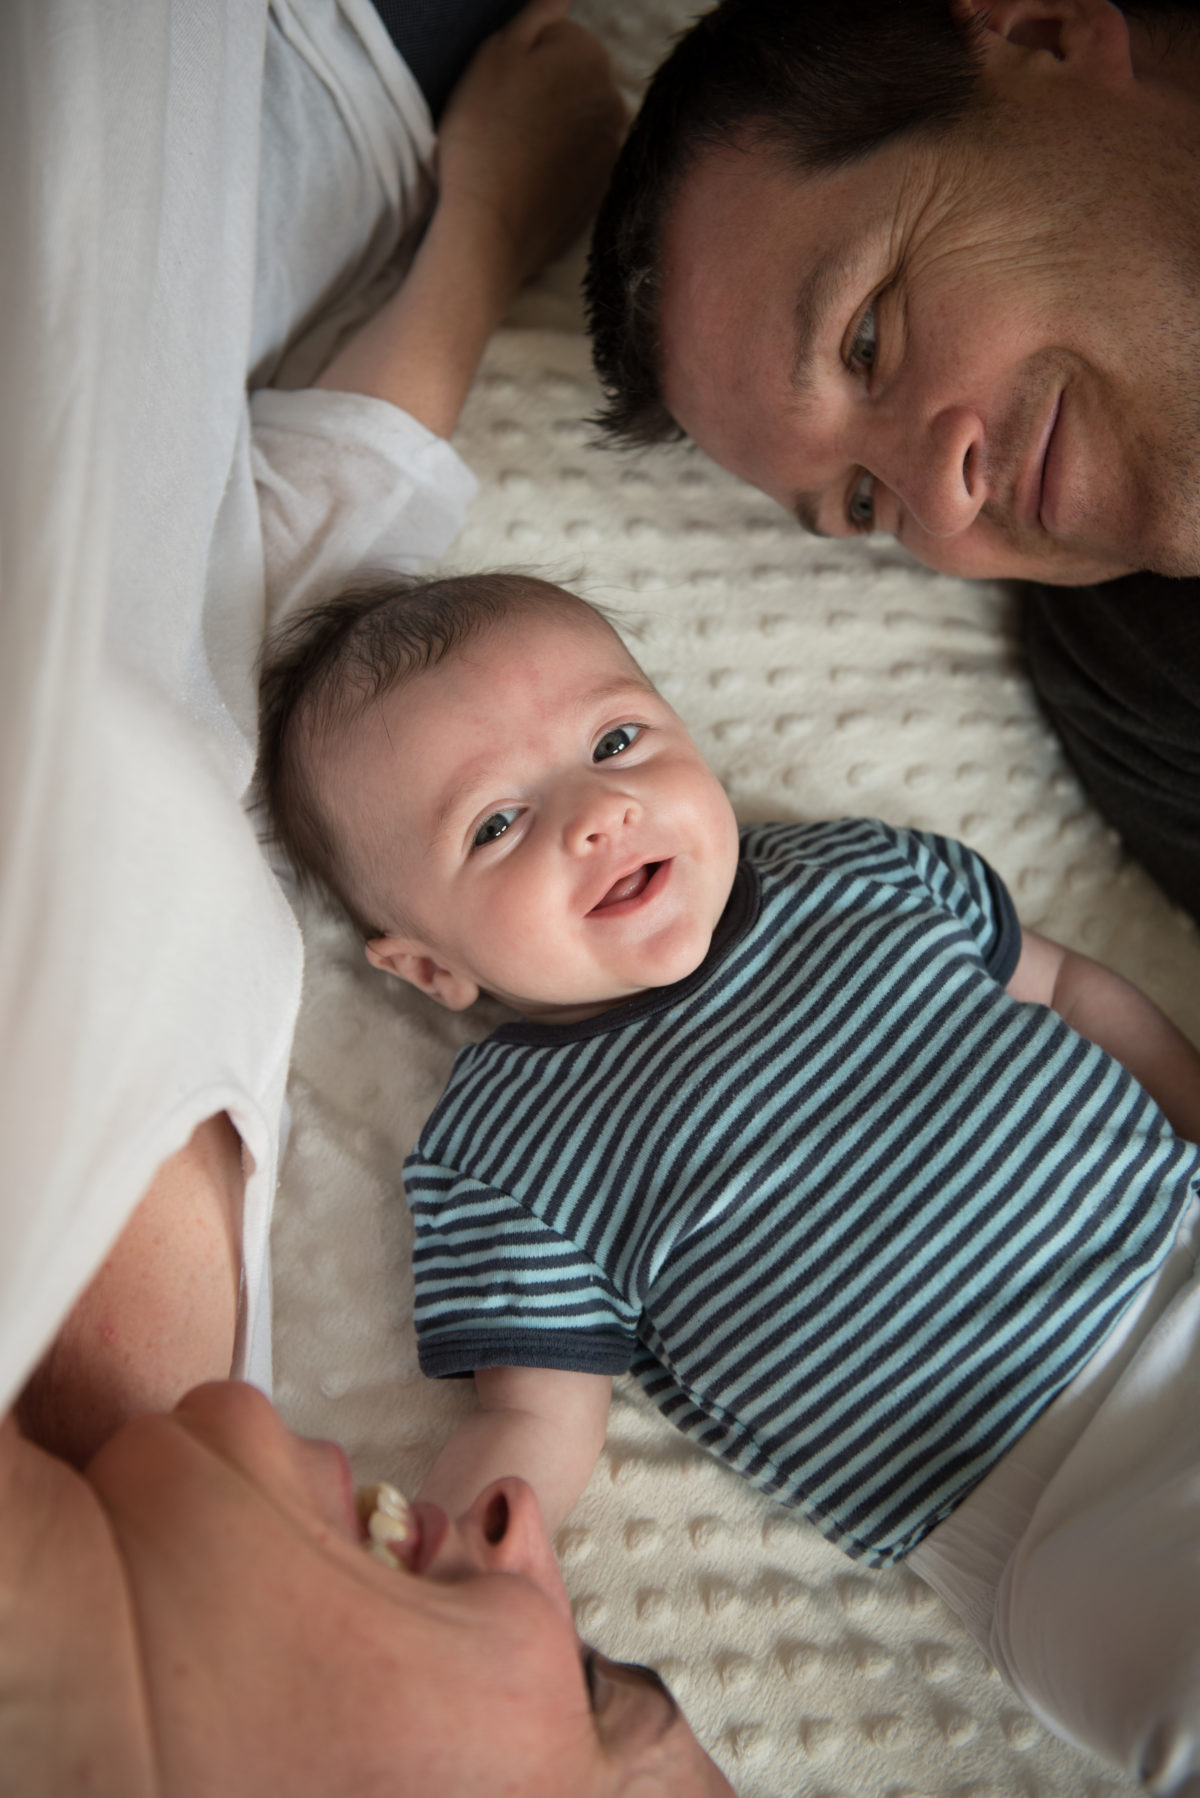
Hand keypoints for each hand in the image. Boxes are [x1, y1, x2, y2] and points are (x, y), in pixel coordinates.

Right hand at [435, 0, 625, 293]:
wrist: (490, 225)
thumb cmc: (482, 135)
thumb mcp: (495, 55)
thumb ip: (537, 17)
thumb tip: (563, 0)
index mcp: (589, 55)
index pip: (562, 39)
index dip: (526, 59)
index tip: (503, 87)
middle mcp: (614, 99)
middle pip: (577, 82)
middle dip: (548, 94)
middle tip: (506, 122)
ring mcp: (612, 148)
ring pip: (581, 124)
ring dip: (556, 132)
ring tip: (518, 154)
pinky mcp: (603, 190)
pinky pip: (583, 165)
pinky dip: (563, 168)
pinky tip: (532, 180)